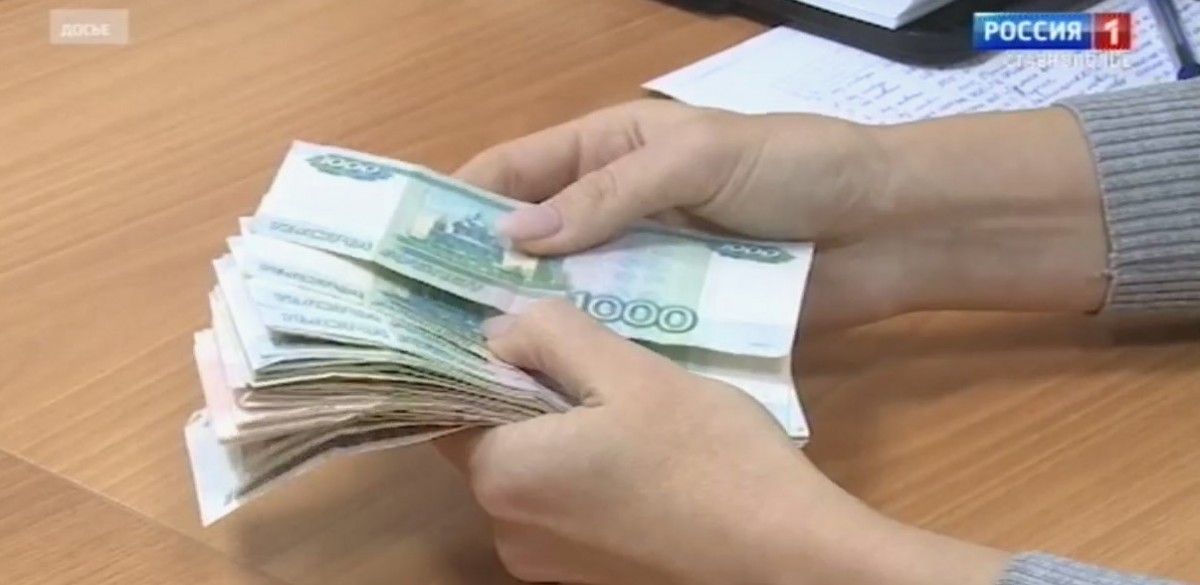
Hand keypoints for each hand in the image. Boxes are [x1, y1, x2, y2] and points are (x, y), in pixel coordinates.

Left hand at [435, 300, 1007, 584]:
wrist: (789, 559)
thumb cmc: (710, 457)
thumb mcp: (631, 372)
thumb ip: (551, 337)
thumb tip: (496, 330)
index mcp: (503, 477)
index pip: (449, 402)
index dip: (480, 358)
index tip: (520, 326)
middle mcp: (507, 530)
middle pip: (491, 439)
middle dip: (531, 393)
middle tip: (590, 356)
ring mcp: (546, 565)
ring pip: (532, 471)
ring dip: (562, 433)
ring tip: (624, 402)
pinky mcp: (586, 578)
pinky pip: (565, 507)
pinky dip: (587, 474)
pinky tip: (641, 454)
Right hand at [456, 100, 1110, 329]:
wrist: (885, 227)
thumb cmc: (793, 167)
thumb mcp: (697, 158)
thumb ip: (609, 194)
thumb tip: (513, 238)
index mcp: (607, 148)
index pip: (512, 171)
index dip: (457, 205)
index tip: (405, 254)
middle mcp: (611, 208)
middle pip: (528, 241)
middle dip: (481, 276)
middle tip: (427, 329)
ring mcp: (642, 265)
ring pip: (566, 294)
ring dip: (529, 323)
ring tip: (475, 368)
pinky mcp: (675, 314)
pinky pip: (617, 333)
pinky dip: (585, 352)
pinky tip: (548, 387)